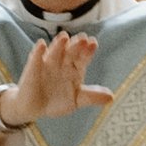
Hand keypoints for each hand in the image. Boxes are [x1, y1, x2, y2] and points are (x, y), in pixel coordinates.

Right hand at [0, 32, 114, 129]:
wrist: (35, 108)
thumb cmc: (57, 101)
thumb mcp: (77, 100)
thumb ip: (92, 97)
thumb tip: (111, 97)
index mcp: (75, 68)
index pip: (83, 57)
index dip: (88, 51)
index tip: (93, 44)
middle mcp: (62, 63)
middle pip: (71, 52)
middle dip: (76, 45)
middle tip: (82, 38)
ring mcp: (48, 63)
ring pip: (55, 52)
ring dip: (59, 45)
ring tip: (64, 37)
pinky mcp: (33, 67)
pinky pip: (36, 58)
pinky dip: (38, 52)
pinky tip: (42, 45)